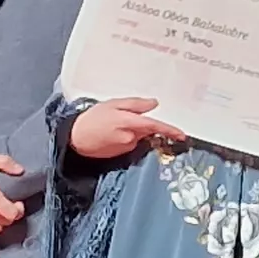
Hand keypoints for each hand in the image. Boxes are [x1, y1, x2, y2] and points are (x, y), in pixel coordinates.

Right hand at [67, 97, 183, 160]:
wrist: (76, 138)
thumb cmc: (93, 118)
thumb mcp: (113, 104)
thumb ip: (135, 104)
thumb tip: (154, 104)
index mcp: (128, 122)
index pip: (154, 126)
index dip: (169, 130)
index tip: (182, 134)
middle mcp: (130, 137)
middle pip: (148, 130)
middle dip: (145, 123)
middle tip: (126, 116)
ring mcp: (127, 147)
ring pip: (140, 136)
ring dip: (135, 129)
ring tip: (115, 123)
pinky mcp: (123, 153)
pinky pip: (132, 142)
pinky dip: (128, 136)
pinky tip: (114, 133)